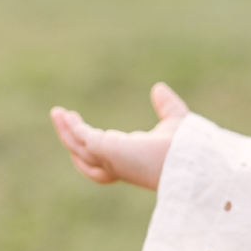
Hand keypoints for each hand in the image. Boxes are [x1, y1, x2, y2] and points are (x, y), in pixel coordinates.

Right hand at [49, 83, 189, 189]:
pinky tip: (66, 115)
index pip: (109, 154)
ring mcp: (111, 160)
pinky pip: (81, 140)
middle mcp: (120, 163)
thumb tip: (158, 88)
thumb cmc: (189, 147)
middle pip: (87, 156)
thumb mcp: (175, 119)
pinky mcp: (105, 151)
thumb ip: (166, 105)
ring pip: (79, 149)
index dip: (95, 139)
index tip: (86, 126)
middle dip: (73, 137)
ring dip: (66, 132)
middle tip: (63, 117)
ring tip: (57, 113)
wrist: (192, 160)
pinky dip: (72, 128)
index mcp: (135, 158)